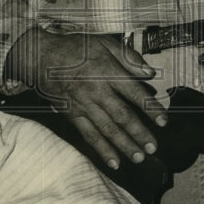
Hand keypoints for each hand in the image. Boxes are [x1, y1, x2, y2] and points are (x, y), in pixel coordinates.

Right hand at [7, 29, 167, 169]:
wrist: (40, 56)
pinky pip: (89, 135)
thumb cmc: (74, 47)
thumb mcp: (103, 42)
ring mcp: (83, 104)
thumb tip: (149, 72)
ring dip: (124, 145)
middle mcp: (96, 90)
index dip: (150, 108)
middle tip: (153, 147)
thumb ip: (128, 56)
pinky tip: (114, 162)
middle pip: (122, 115)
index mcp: (107, 72)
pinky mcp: (72, 114)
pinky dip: (102, 150)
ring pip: (107, 129)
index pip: (134, 92)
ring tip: (139, 158)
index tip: (164, 121)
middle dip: (139, 133)